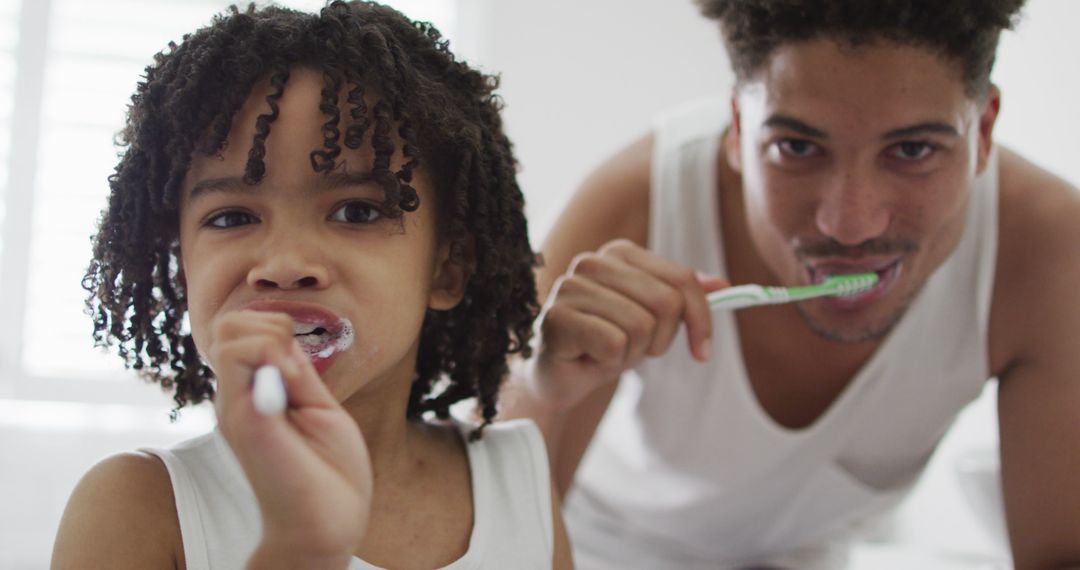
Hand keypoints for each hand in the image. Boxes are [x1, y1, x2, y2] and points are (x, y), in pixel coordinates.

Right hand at [208, 311, 370, 567]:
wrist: (327, 523)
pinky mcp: (243, 419)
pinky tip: (293, 385)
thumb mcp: (321, 408)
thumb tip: (284, 339)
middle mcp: (237, 398)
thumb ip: (299, 374)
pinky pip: (236, 359)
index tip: (302, 360)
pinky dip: (270, 354)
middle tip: (296, 361)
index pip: (243, 331)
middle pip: (228, 325)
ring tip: (294, 375)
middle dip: (269, 322)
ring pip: (228, 334)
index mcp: (255, 393)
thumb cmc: (330, 471)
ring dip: (270, 337)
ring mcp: (236, 408)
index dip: (276, 326)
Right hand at [528, 239, 727, 411]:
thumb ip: (683, 296)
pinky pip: (613, 345)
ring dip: (632, 354)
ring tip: (608, 353)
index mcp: (620, 252)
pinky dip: (609, 363)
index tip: (702, 351)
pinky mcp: (557, 318)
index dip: (701, 319)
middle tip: (637, 351)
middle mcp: (592, 261)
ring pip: (641, 326)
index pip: (681, 279)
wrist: (561, 377)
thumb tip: (724, 285)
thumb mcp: (653, 319)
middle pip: (666, 302)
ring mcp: (570, 287)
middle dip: (661, 340)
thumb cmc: (606, 343)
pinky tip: (590, 360)